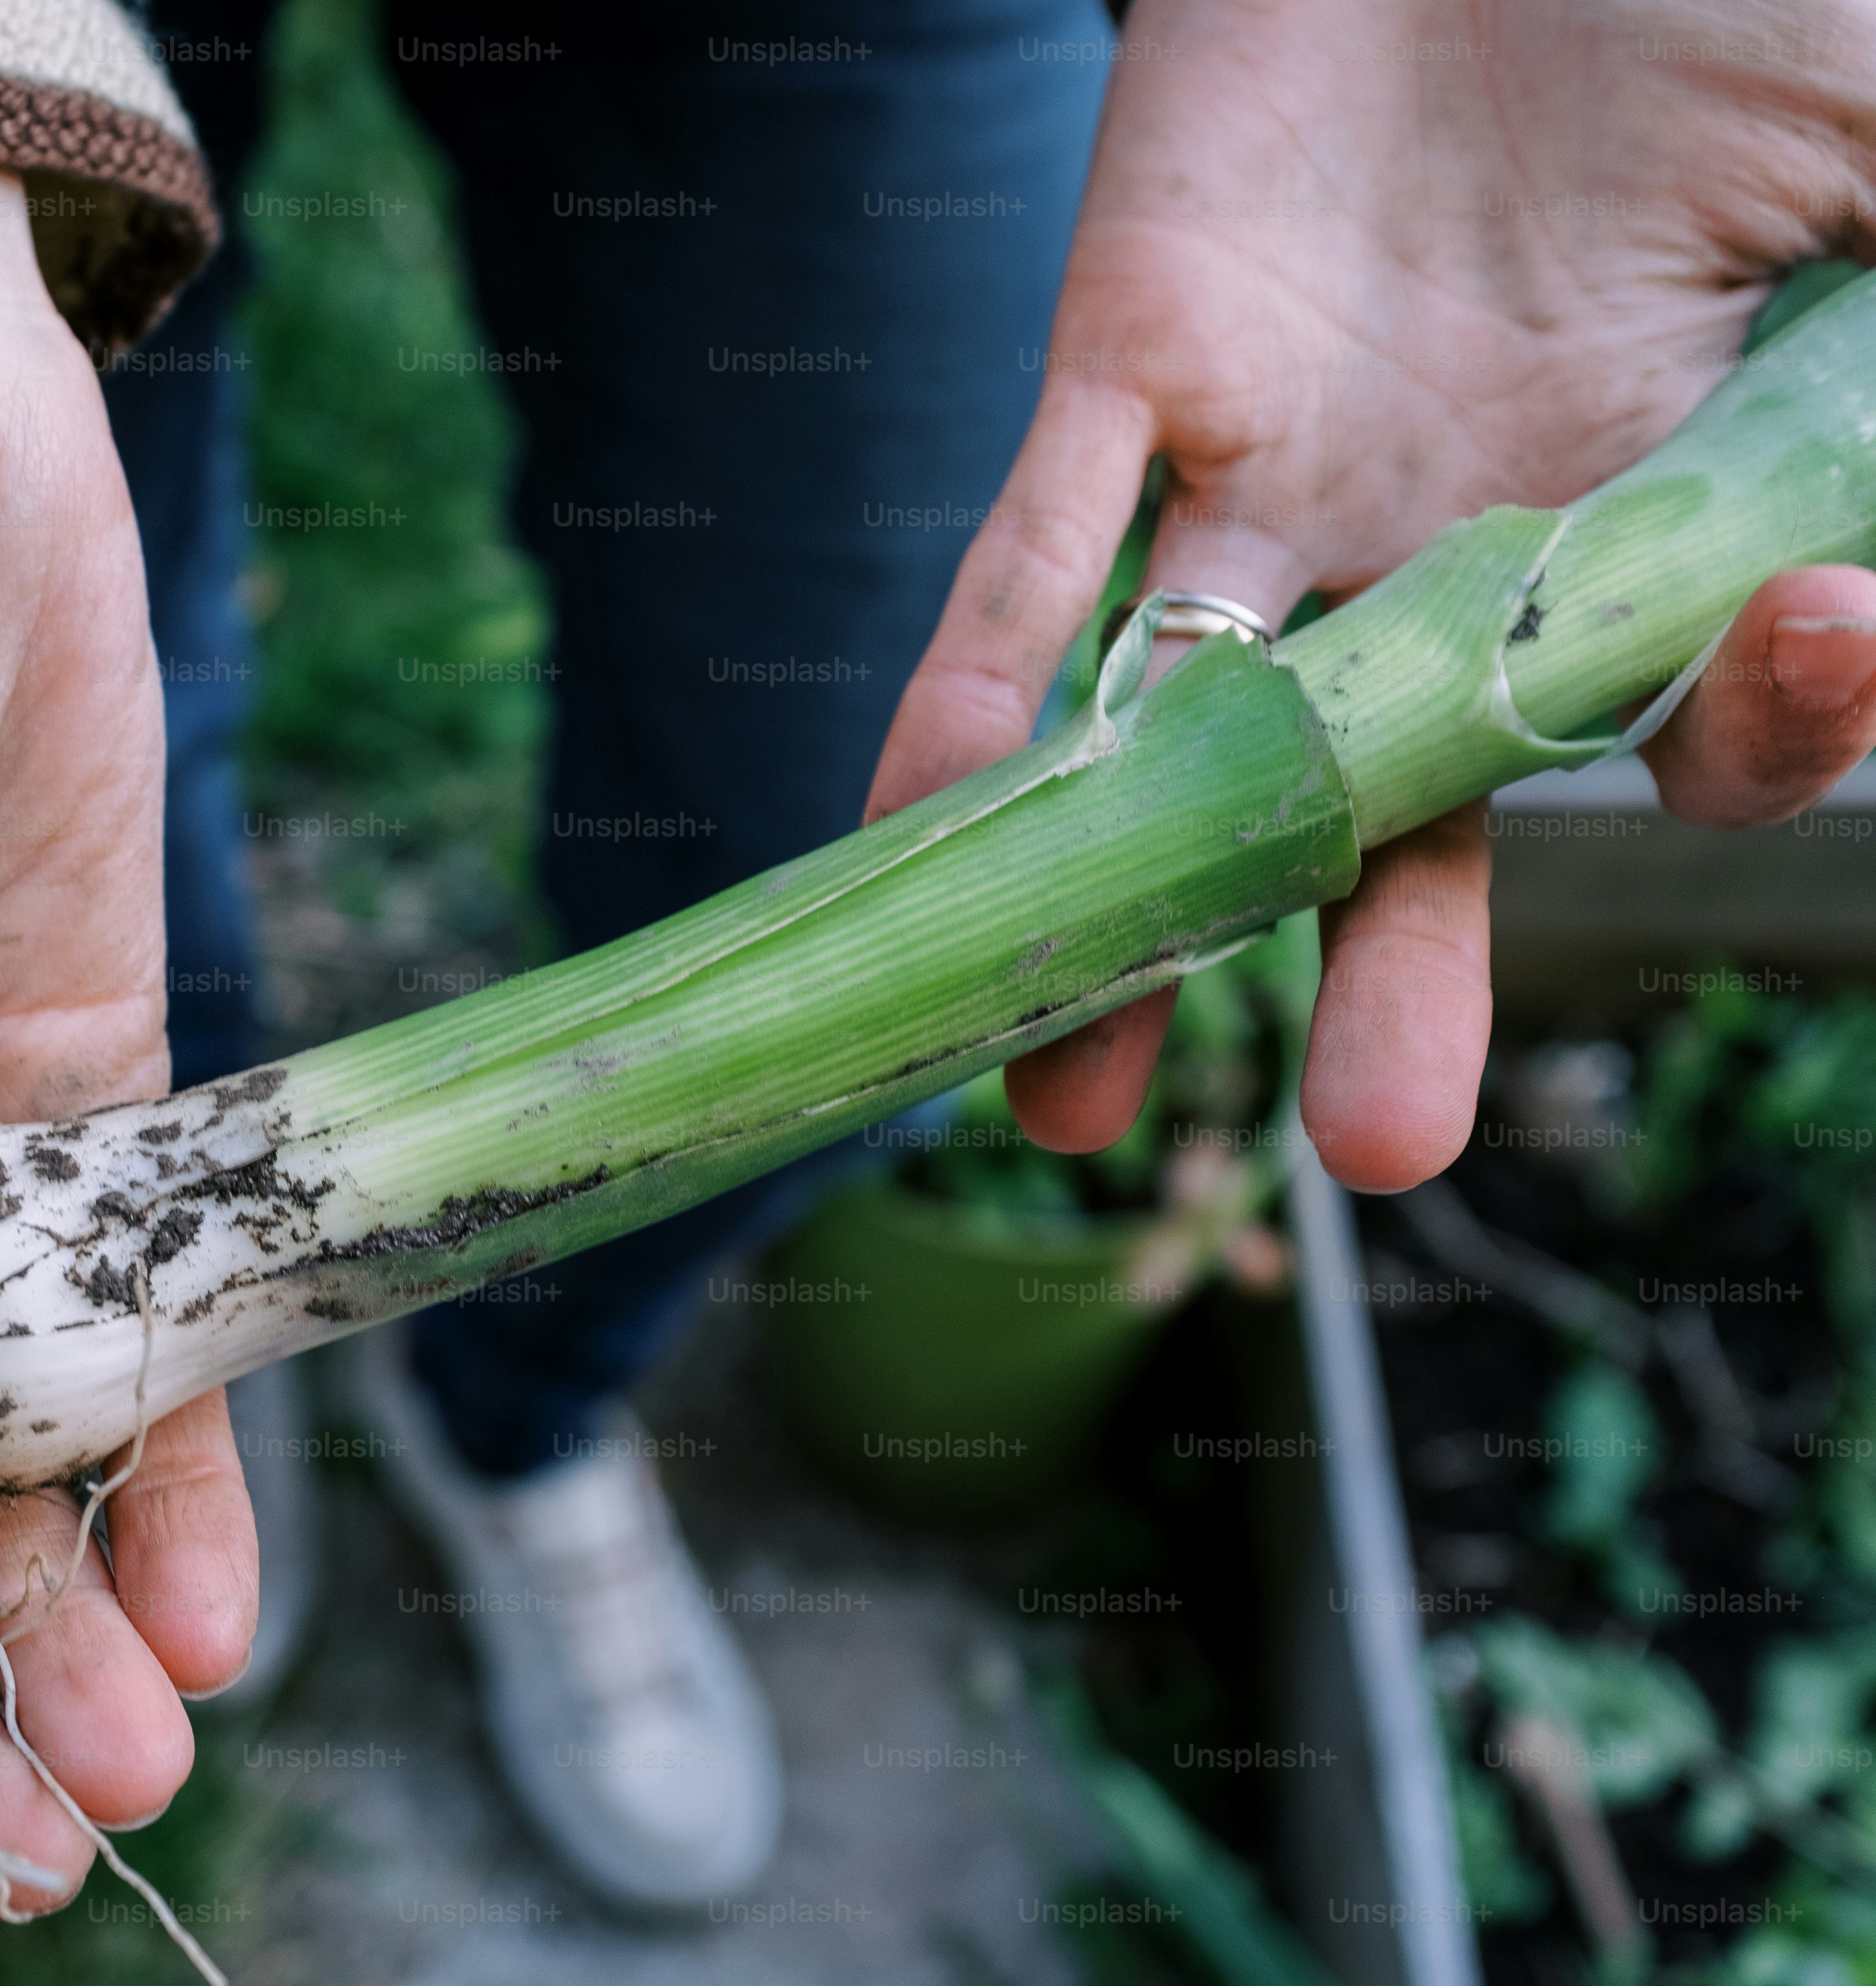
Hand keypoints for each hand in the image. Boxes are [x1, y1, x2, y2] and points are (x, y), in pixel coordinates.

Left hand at [867, 0, 1875, 1189]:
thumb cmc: (1701, 2)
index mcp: (1651, 503)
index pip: (1699, 704)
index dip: (1767, 725)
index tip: (1821, 646)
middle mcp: (1447, 540)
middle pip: (1410, 806)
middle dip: (1388, 968)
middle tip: (1372, 1138)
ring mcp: (1280, 475)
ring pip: (1198, 730)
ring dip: (1130, 905)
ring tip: (1062, 1096)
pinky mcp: (1131, 373)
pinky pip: (1038, 560)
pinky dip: (982, 690)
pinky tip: (931, 827)